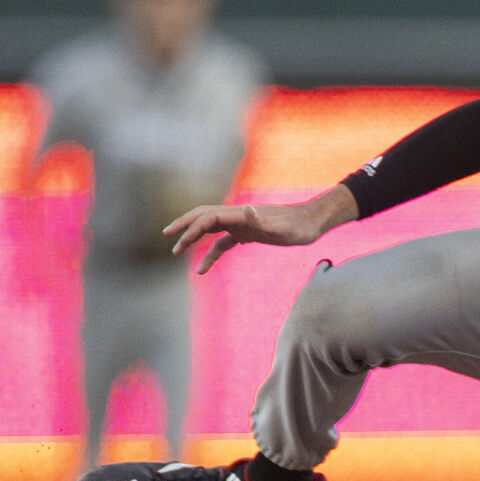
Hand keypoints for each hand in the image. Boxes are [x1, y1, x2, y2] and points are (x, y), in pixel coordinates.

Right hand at [164, 187, 359, 273]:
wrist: (311, 223)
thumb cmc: (298, 227)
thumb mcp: (281, 228)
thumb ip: (262, 221)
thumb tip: (246, 210)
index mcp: (239, 214)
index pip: (208, 218)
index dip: (192, 229)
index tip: (179, 243)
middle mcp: (237, 217)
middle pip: (203, 217)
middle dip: (184, 226)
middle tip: (167, 237)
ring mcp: (241, 225)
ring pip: (210, 229)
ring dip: (193, 239)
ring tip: (177, 253)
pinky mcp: (247, 234)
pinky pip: (223, 243)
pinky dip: (211, 254)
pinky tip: (202, 270)